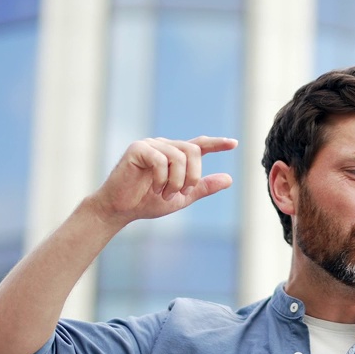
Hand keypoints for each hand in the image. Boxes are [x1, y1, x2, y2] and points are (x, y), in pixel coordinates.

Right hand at [88, 136, 236, 227]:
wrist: (120, 210)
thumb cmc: (147, 202)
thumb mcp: (181, 197)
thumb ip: (202, 188)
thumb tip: (229, 179)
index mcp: (175, 155)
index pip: (199, 145)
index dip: (217, 143)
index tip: (234, 144)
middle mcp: (164, 146)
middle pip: (193, 151)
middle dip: (193, 176)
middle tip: (182, 193)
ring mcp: (150, 145)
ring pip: (179, 157)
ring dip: (177, 181)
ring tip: (165, 194)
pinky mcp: (137, 149)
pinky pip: (161, 160)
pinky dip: (162, 179)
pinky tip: (155, 189)